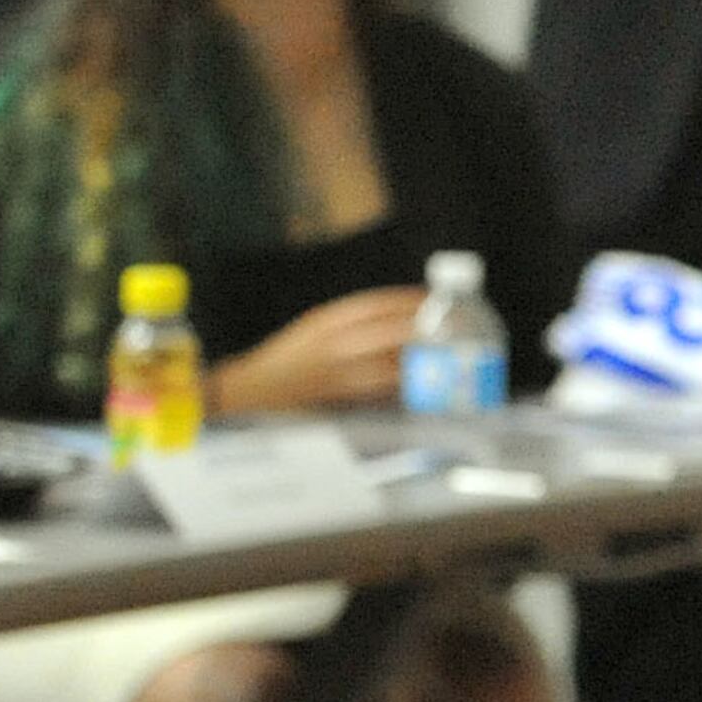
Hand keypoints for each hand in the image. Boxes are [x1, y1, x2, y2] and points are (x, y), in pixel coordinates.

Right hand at [208, 288, 424, 416]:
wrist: (251, 393)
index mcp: (325, 322)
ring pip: (386, 368)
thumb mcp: (315, 330)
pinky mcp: (338, 402)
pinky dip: (399, 391)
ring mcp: (335, 375)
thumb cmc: (288, 361)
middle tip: (450, 329)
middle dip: (421, 330)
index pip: (373, 305)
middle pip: (386, 332)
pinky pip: (376, 395)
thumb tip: (401, 320)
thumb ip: (351, 325)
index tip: (432, 300)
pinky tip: (416, 388)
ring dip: (416, 364)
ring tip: (440, 360)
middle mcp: (331, 345)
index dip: (406, 301)